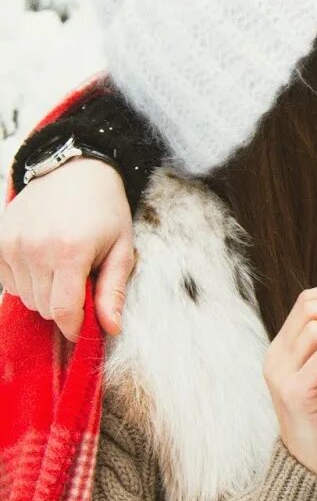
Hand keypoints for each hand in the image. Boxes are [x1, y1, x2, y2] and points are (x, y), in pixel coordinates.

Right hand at [0, 158, 134, 339]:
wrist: (74, 171)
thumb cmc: (104, 210)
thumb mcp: (122, 248)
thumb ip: (113, 291)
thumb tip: (111, 329)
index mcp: (71, 251)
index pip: (64, 311)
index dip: (74, 327)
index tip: (83, 327)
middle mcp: (36, 248)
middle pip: (44, 308)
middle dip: (64, 306)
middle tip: (79, 281)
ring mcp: (13, 243)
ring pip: (25, 298)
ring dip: (44, 293)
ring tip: (61, 266)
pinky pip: (8, 282)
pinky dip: (25, 280)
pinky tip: (42, 261)